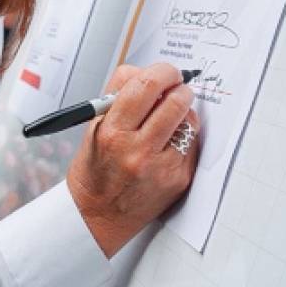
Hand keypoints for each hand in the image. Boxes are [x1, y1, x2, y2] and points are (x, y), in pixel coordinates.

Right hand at [67, 62, 199, 257]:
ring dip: (183, 110)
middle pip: (174, 100)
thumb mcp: (94, 127)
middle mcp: (138, 150)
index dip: (161, 71)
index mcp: (112, 132)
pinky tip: (169, 142)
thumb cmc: (94, 170)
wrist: (98, 215)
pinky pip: (191, 144)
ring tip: (170, 116)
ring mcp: (161, 166)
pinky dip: (183, 136)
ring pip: (189, 120)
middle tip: (176, 86)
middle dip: (179, 86)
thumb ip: (119, 96)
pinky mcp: (178, 179)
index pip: (145, 85)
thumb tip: (147, 72)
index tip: (166, 71)